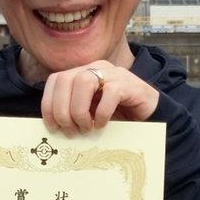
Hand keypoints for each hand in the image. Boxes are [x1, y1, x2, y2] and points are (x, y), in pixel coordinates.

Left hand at [41, 61, 159, 135]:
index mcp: (84, 73)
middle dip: (62, 109)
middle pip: (65, 79)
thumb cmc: (117, 116)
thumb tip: (52, 126)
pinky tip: (103, 125)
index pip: (56, 79)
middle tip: (71, 131)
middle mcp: (97, 68)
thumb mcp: (90, 113)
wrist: (150, 115)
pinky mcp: (130, 84)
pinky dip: (102, 113)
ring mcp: (114, 74)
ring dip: (79, 110)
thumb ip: (73, 113)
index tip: (52, 126)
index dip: (49, 103)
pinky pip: (110, 93)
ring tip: (87, 128)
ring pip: (84, 81)